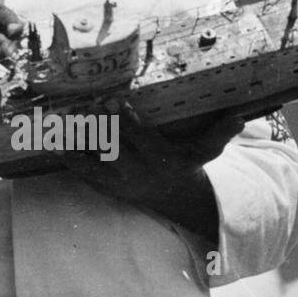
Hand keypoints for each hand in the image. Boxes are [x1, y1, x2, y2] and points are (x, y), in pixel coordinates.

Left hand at [58, 101, 243, 239]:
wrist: (172, 195)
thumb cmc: (187, 164)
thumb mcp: (206, 151)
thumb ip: (221, 133)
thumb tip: (241, 116)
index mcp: (160, 159)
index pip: (142, 139)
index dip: (127, 121)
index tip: (116, 101)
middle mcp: (137, 171)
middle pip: (113, 148)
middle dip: (98, 126)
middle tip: (84, 104)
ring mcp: (118, 180)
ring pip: (93, 161)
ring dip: (78, 142)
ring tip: (64, 122)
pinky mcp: (105, 185)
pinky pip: (83, 173)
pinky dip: (70, 159)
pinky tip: (56, 143)